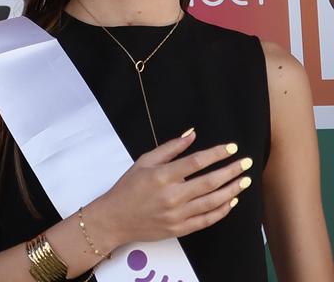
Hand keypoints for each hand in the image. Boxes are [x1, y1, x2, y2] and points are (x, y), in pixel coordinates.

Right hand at [86, 132, 247, 247]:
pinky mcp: (181, 229)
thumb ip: (169, 148)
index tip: (231, 147)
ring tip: (244, 180)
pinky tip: (231, 200)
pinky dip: (222, 210)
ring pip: (213, 201)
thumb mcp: (143, 162)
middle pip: (210, 182)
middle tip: (247, 163)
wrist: (116, 218)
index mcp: (161, 176)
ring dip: (232, 190)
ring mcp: (178, 214)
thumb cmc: (128, 187)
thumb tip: (191, 134)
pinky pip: (208, 219)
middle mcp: (172, 195)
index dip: (217, 153)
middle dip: (231, 171)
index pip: (196, 162)